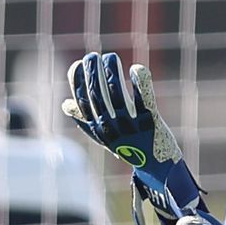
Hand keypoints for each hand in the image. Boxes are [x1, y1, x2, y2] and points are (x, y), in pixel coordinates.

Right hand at [61, 51, 203, 224]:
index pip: (82, 102)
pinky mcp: (152, 120)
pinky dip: (140, 82)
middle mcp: (112, 127)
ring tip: (110, 57)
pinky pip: (145, 98)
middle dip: (91, 72)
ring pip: (117, 94)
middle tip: (92, 56)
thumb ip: (86, 122)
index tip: (78, 65)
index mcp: (100, 129)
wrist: (159, 169)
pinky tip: (136, 69)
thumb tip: (66, 104)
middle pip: (97, 95)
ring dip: (111, 72)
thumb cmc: (132, 148)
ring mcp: (132, 124)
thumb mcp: (106, 138)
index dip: (76, 82)